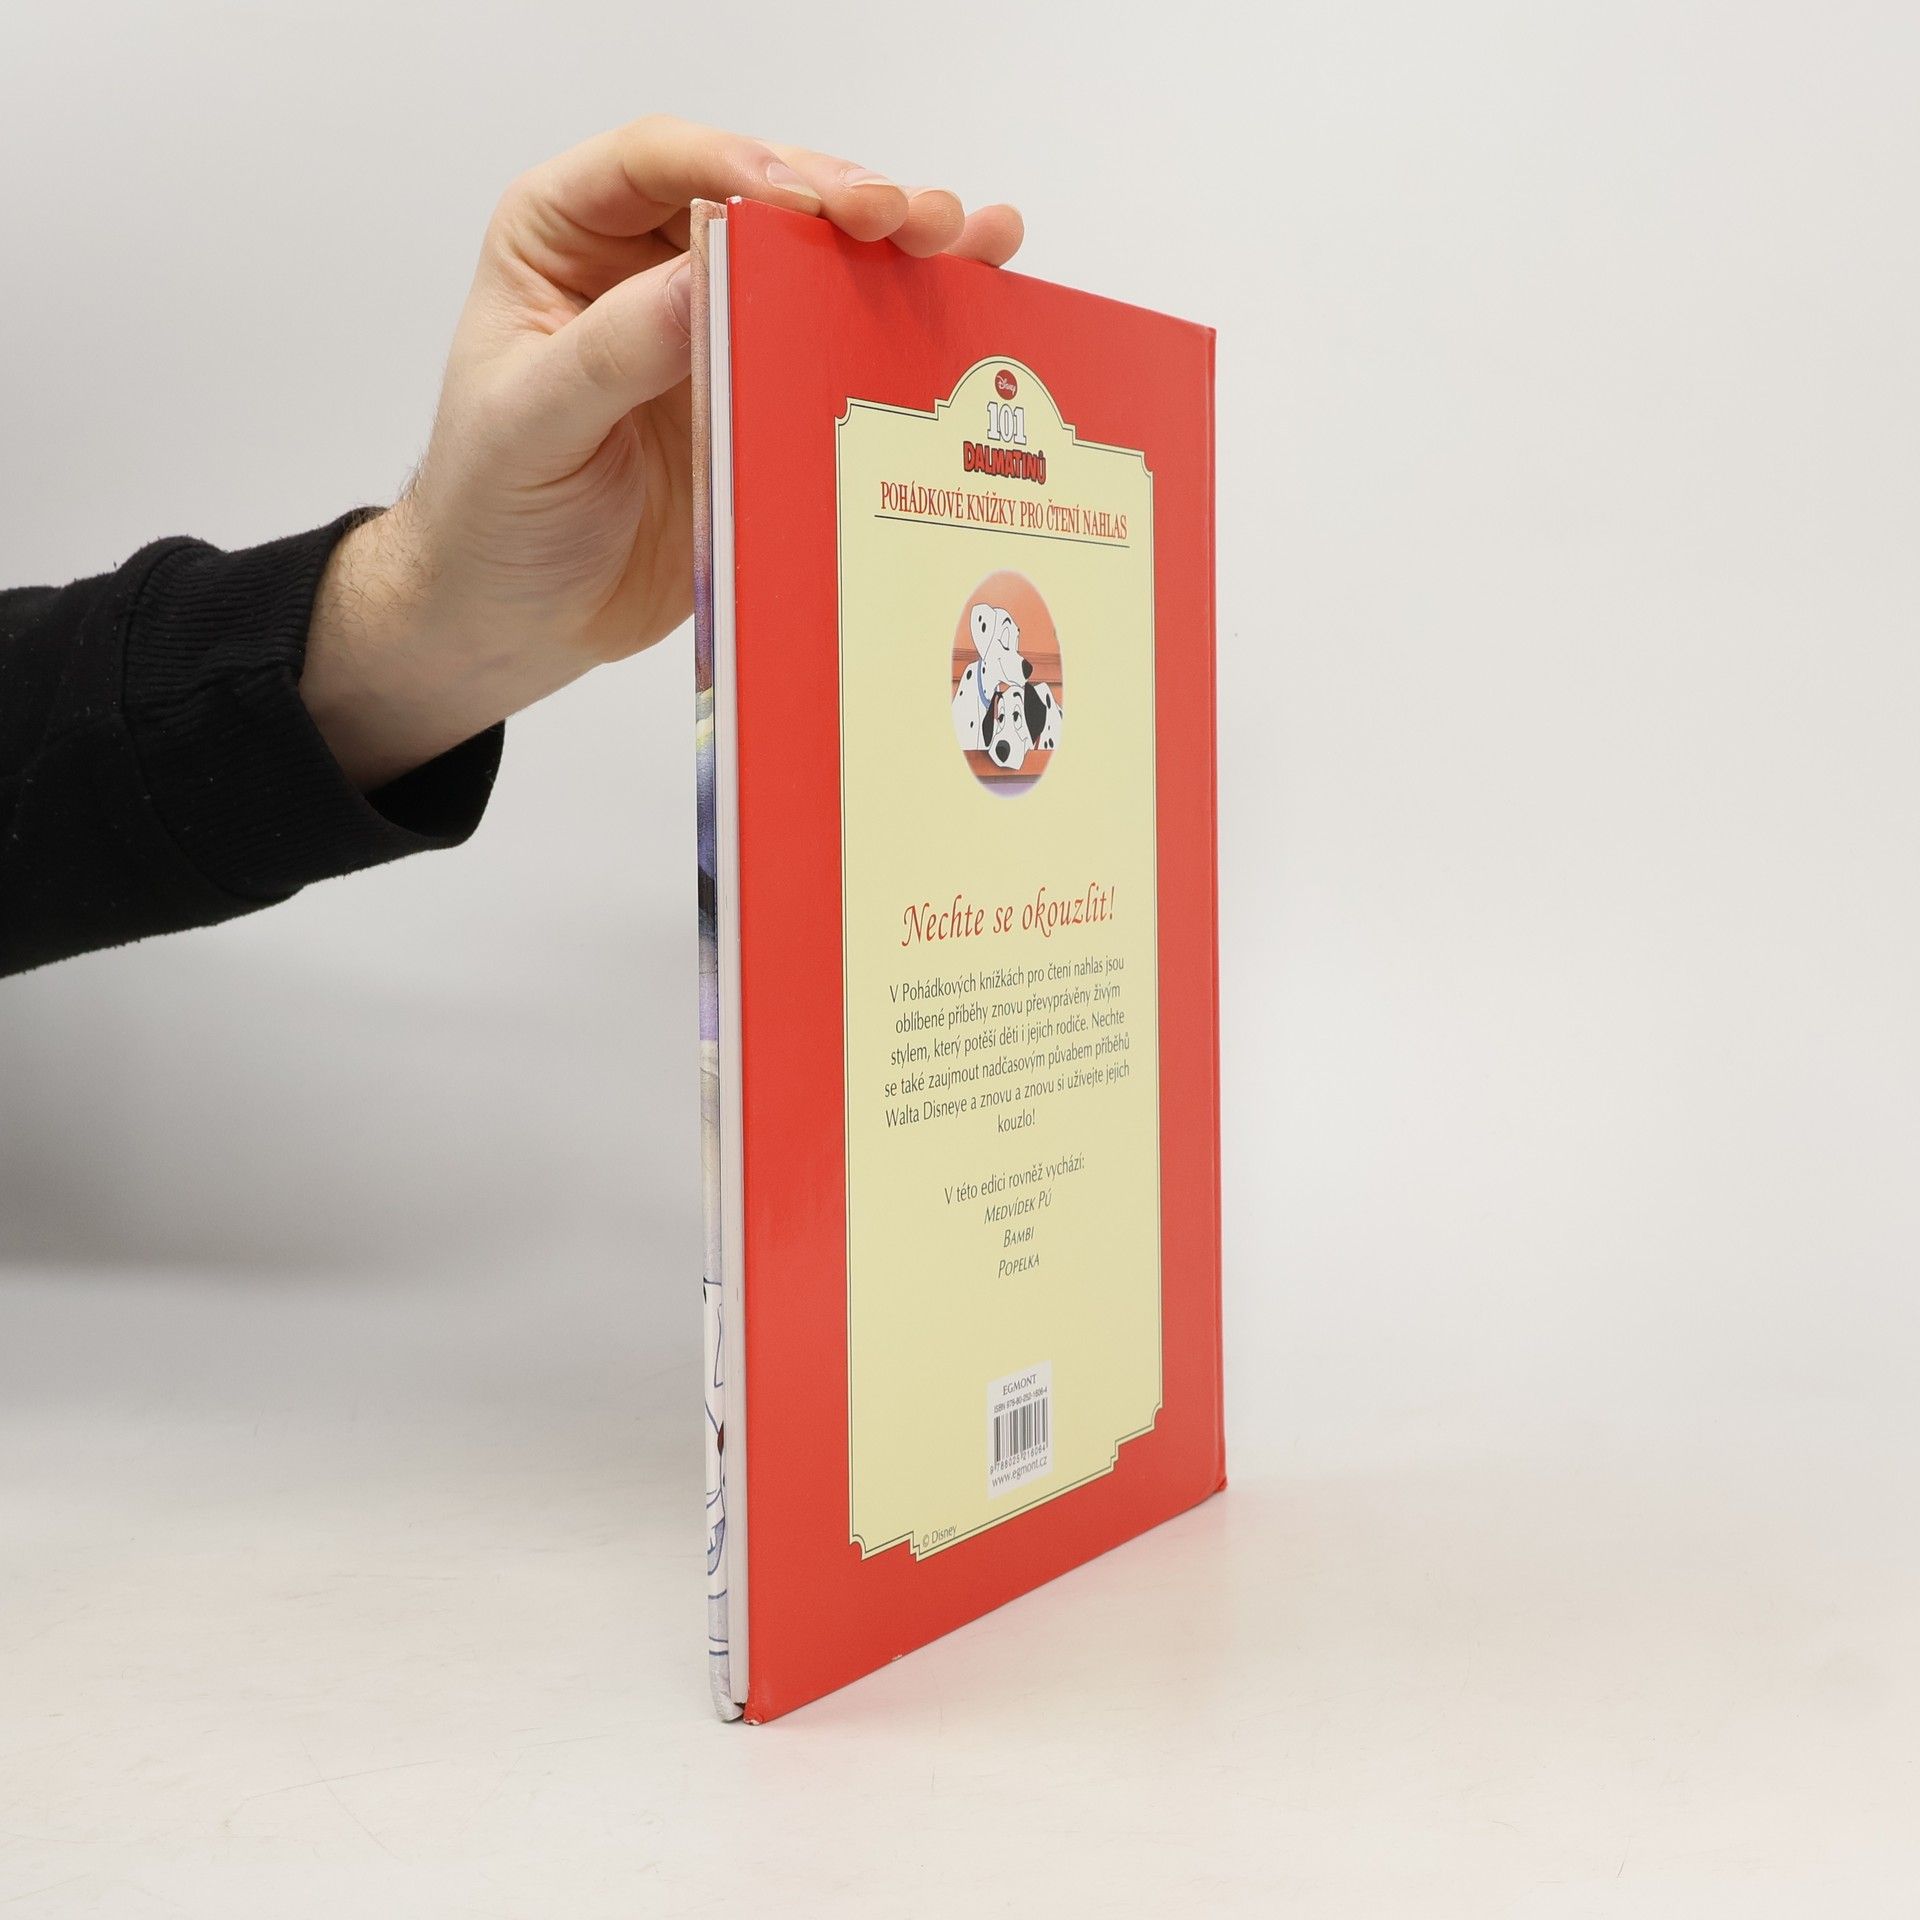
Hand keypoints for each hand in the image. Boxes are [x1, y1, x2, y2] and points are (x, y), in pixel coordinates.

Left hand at [302, 116, 1023, 790]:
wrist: (514, 618)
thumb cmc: (492, 514)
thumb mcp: (531, 426)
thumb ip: (612, 351)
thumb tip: (703, 278)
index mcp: (567, 237)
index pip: (660, 163)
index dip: (740, 168)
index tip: (810, 205)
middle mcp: (647, 263)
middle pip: (760, 197)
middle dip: (845, 200)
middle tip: (909, 219)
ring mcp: (714, 329)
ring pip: (814, 261)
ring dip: (896, 246)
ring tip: (968, 238)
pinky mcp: (762, 397)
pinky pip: (833, 346)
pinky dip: (900, 322)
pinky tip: (967, 297)